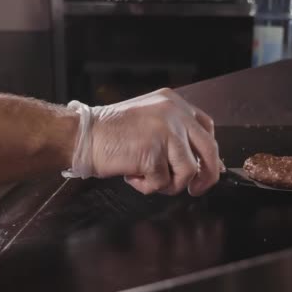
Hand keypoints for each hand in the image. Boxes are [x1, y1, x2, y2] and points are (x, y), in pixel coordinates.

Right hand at [66, 88, 221, 195]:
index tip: (206, 167)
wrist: (82, 135)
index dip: (209, 152)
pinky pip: (163, 182)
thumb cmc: (110, 132)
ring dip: (169, 183)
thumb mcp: (149, 118)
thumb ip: (173, 131)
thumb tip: (197, 161)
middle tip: (196, 189)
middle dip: (207, 175)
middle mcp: (175, 114)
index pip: (206, 127)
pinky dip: (147, 186)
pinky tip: (133, 175)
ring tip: (147, 177)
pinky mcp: (154, 152)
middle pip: (209, 149)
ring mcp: (166, 132)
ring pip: (188, 171)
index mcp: (174, 103)